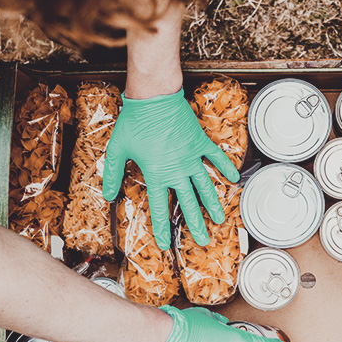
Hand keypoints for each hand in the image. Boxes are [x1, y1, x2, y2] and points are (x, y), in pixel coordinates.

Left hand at [102, 88, 238, 249]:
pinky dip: (226, 168)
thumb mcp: (118, 149)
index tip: (165, 243)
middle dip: (196, 224)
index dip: (162, 228)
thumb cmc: (135, 121)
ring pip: (206, 185)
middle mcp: (177, 169)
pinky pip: (216, 158)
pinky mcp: (200, 142)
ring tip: (220, 219)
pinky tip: (233, 179)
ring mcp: (192, 156)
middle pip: (189, 203)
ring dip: (213, 204)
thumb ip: (114, 174)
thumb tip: (108, 194)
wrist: (155, 97)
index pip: (160, 208)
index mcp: (157, 173)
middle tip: (203, 240)